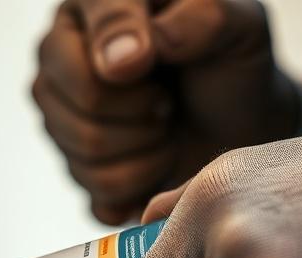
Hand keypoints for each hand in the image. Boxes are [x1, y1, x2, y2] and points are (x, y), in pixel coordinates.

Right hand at [32, 0, 301, 224]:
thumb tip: (125, 59)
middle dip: (140, 111)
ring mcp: (60, 121)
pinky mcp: (79, 173)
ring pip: (87, 153)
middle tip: (169, 101)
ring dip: (147, 149)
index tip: (155, 63)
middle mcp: (58, 63)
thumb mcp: (236, 21)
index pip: (70, 47)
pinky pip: (97, 195)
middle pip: (79, 105)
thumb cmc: (232, 62)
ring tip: (168, 127)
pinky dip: (142, 186)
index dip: (119, 64)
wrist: (243, 122)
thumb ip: (196, 16)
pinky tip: (158, 161)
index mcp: (86, 10)